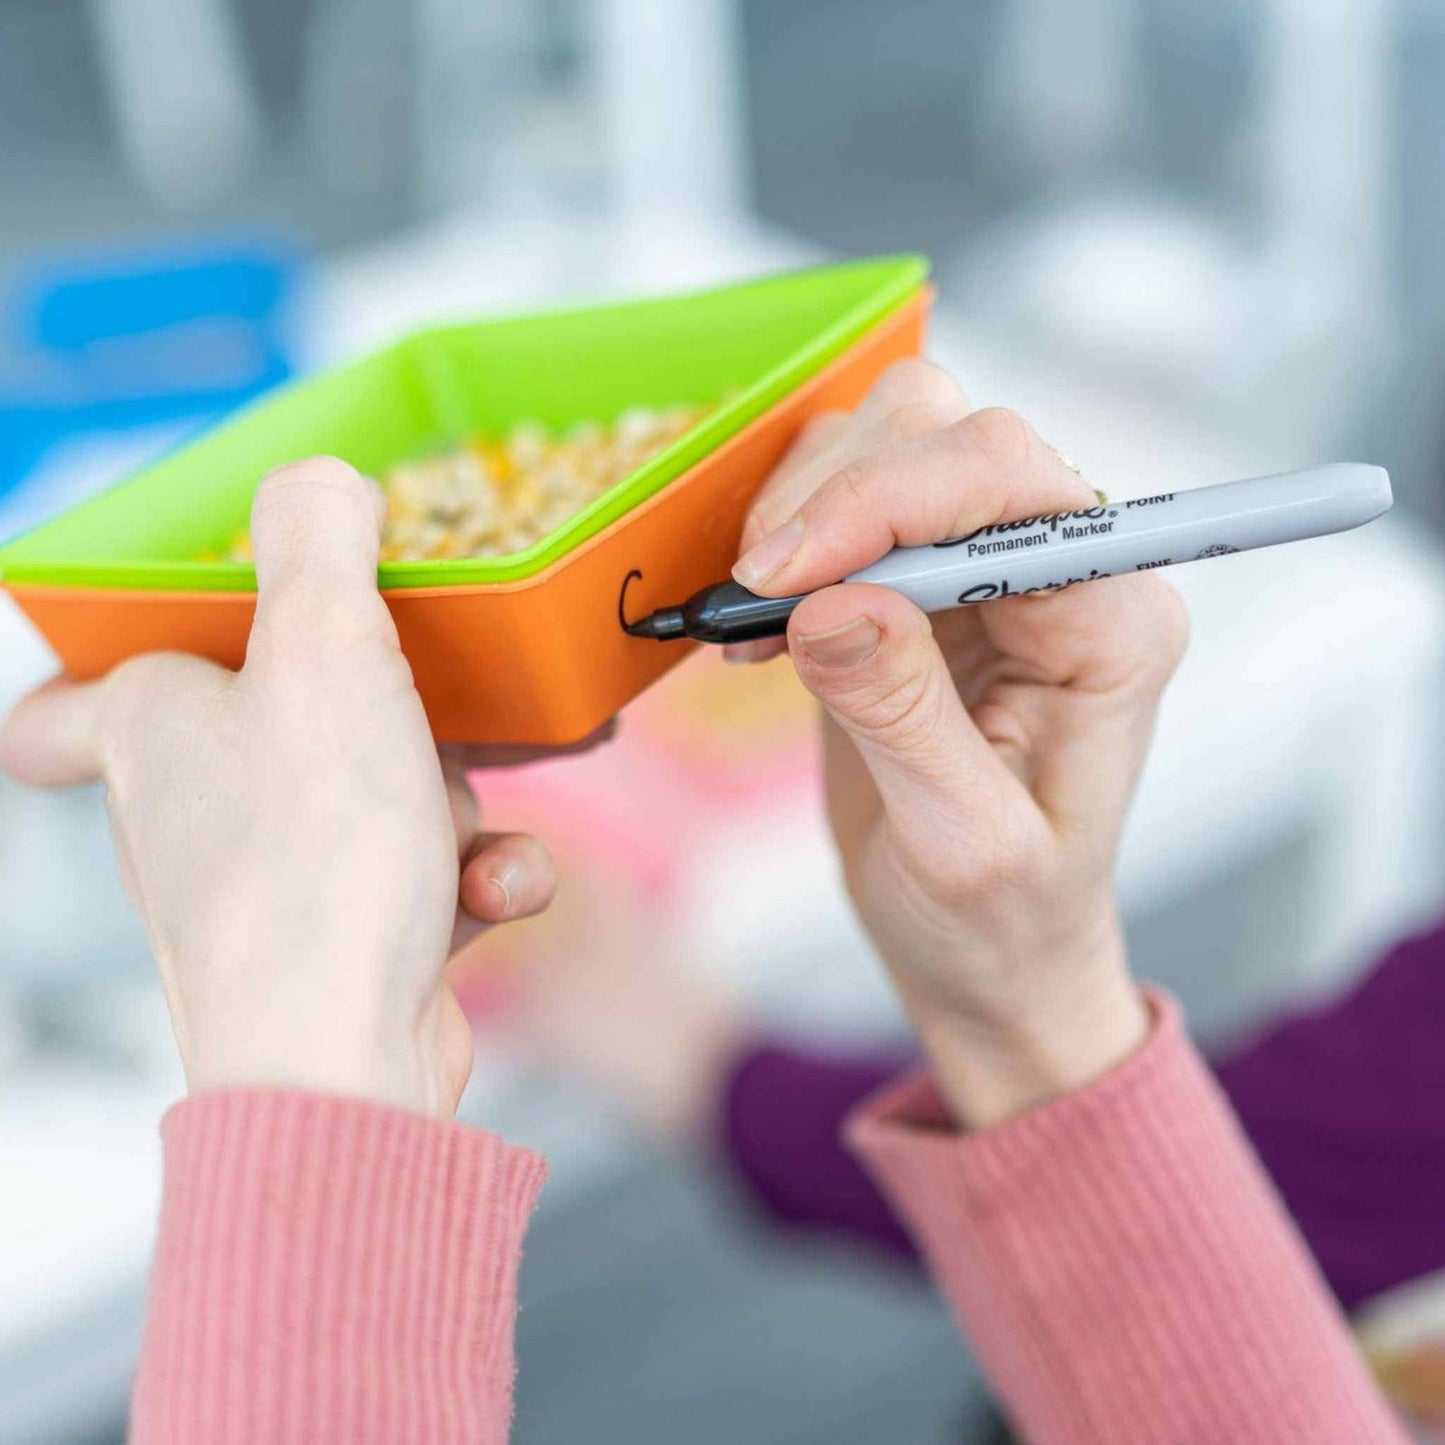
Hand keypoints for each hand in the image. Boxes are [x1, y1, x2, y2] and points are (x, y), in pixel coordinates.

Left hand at [0, 459, 607, 1116]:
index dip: (97, 662)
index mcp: (154, 733)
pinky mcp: (347, 944)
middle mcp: (195, 813)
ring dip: (448, 798)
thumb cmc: (312, 863)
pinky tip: (498, 889)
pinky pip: (422, 876)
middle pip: (278, 724)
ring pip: (374, 797)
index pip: (64, 703)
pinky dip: (474, 874)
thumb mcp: (324, 651)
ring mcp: (272, 884)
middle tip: (419, 695)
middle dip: (379, 712)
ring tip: (465, 817)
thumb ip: (318, 543)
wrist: (346, 1061)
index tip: (171, 634)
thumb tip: (316, 478)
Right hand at [731, 362, 1188, 1127]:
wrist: (990, 957)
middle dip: (833, 498)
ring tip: (755, 620)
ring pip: (890, 441)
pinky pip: (847, 501)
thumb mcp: (958, 844)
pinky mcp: (922, 584)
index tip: (775, 575)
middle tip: (754, 597)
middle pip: (946, 435)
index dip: (881, 503)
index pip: (1005, 487)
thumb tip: (830, 602)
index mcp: (1111, 622)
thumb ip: (902, 715)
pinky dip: (787, 542)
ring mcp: (991, 567)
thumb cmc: (1003, 921)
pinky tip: (761, 629)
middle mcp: (1066, 570)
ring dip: (803, 511)